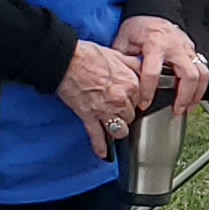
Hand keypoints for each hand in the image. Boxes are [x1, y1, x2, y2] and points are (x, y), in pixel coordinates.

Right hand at [57, 38, 141, 154]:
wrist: (65, 60)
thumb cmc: (88, 55)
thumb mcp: (117, 55)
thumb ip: (133, 65)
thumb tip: (143, 68)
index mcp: (130, 83)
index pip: (141, 100)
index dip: (133, 100)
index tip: (128, 100)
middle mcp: (120, 99)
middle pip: (131, 116)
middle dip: (124, 113)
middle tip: (115, 108)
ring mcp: (105, 110)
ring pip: (119, 130)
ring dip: (116, 129)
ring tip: (112, 126)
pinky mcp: (89, 117)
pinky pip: (97, 136)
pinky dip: (101, 147)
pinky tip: (104, 154)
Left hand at [115, 17, 207, 113]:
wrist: (154, 13)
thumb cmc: (140, 27)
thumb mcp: (124, 39)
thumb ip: (122, 60)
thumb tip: (119, 79)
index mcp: (156, 43)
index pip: (153, 72)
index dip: (148, 91)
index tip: (144, 104)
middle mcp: (176, 47)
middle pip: (189, 75)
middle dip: (184, 96)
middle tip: (177, 110)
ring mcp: (188, 49)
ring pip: (202, 74)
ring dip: (197, 94)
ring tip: (188, 108)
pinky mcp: (193, 52)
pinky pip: (203, 70)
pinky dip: (200, 87)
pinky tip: (192, 97)